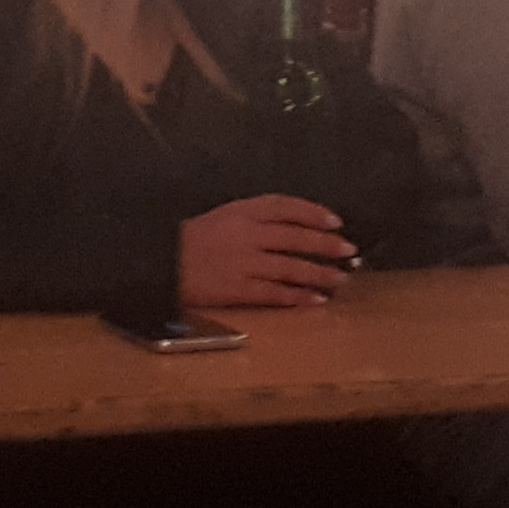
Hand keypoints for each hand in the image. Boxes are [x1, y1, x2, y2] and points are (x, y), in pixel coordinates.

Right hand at [183, 193, 354, 311]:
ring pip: (290, 267)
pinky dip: (297, 296)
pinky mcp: (236, 289)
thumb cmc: (192, 240)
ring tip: (340, 279)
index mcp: (241, 211)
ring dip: (319, 273)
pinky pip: (274, 293)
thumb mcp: (223, 216)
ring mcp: (243, 263)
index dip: (313, 213)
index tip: (335, 222)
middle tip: (349, 251)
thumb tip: (294, 227)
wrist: (160, 263)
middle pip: (295, 237)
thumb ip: (255, 218)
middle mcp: (246, 234)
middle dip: (326, 245)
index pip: (286, 207)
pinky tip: (316, 300)